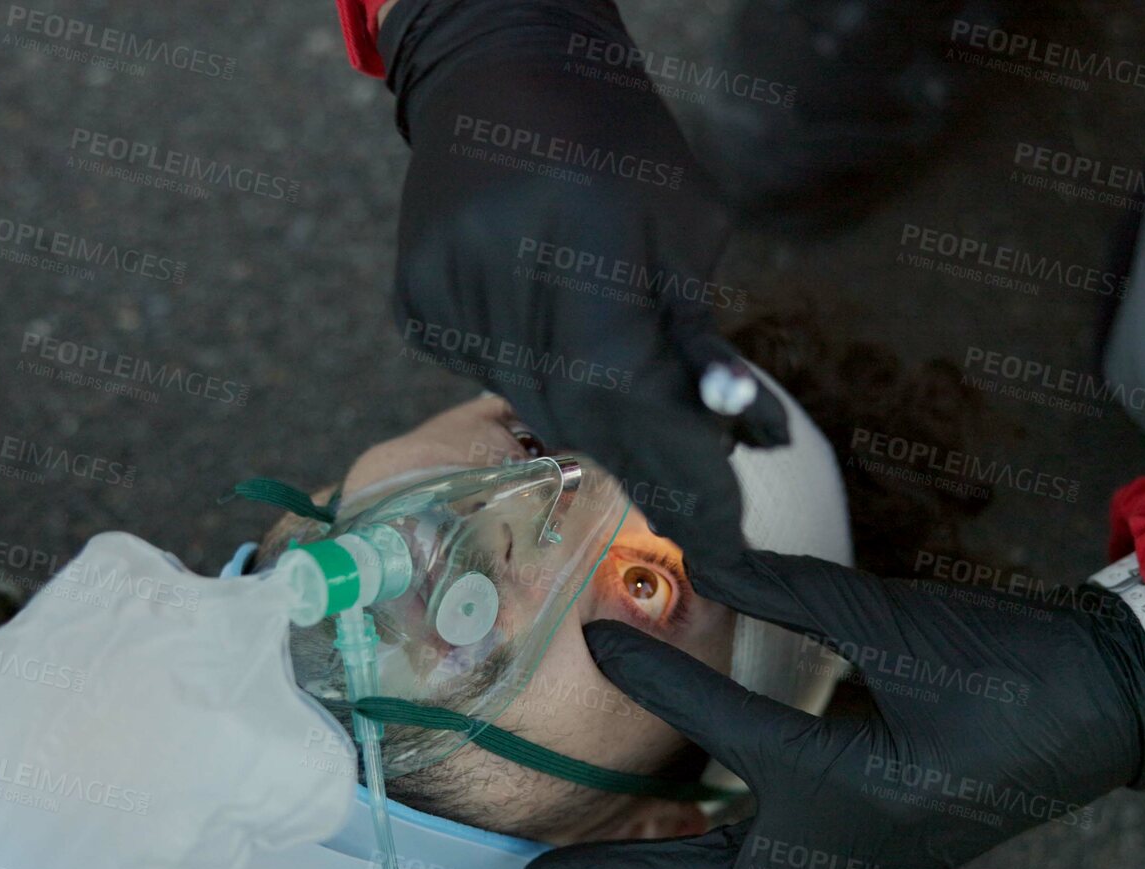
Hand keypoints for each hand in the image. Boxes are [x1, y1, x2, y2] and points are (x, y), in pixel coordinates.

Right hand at [378, 0, 787, 564]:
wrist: (500, 67)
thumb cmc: (616, 141)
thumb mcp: (685, 220)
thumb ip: (696, 335)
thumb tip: (733, 439)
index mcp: (579, 225)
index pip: (627, 382)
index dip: (675, 460)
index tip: (722, 526)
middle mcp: (495, 259)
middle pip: (573, 406)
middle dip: (639, 451)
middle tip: (695, 500)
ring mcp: (441, 282)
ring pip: (529, 400)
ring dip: (586, 413)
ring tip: (628, 394)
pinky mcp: (411, 299)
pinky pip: (486, 374)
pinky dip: (531, 372)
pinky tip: (547, 323)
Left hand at [522, 551, 1144, 868]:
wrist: (1120, 697)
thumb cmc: (1014, 660)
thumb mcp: (894, 618)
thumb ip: (791, 592)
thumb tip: (704, 557)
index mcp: (856, 791)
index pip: (726, 739)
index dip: (658, 686)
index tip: (598, 650)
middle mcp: (861, 846)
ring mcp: (886, 858)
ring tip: (617, 863)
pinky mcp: (903, 846)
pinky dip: (745, 865)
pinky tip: (716, 830)